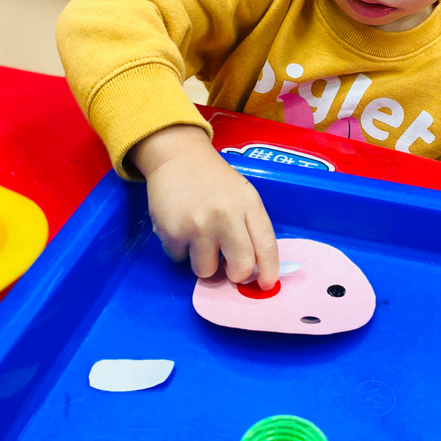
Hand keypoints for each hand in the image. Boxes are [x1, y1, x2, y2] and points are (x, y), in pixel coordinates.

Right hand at [130, 125, 278, 288]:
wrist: (177, 156)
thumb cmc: (214, 180)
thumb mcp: (242, 195)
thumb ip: (249, 226)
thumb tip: (253, 269)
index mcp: (249, 204)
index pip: (266, 246)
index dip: (269, 271)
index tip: (266, 284)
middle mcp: (226, 215)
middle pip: (240, 267)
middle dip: (235, 275)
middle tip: (228, 266)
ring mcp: (198, 225)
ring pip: (207, 271)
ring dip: (204, 262)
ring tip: (200, 238)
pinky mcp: (172, 231)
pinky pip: (180, 259)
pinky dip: (180, 250)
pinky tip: (181, 226)